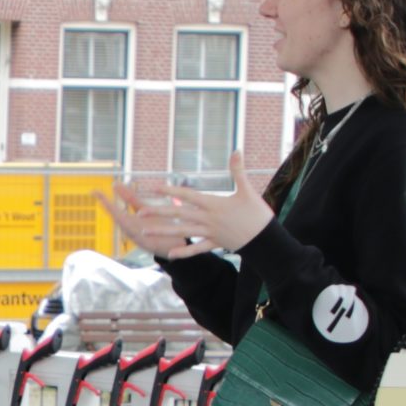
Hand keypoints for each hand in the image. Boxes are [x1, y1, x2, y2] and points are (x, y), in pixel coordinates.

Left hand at [104, 153, 272, 259]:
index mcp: (213, 204)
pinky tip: (169, 255)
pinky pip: (196, 249)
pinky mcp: (215, 244)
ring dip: (162, 232)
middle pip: (178, 214)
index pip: (187, 196)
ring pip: (182, 232)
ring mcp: (209, 233)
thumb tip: (237, 150)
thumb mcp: (247, 190)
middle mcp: (207, 219)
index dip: (170, 190)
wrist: (266, 239)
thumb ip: (238, 171)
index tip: (154, 187)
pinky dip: (184, 252)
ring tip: (144, 232)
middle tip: (139, 212)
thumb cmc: (257, 213)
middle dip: (158, 213)